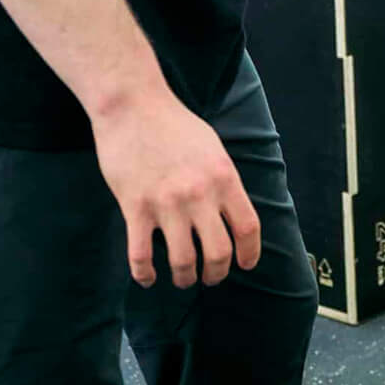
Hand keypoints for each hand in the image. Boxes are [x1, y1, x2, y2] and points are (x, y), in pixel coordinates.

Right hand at [91, 90, 261, 287]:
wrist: (133, 105)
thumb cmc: (174, 124)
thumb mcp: (213, 148)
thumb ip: (223, 180)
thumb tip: (231, 211)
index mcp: (224, 178)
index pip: (248, 227)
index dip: (250, 253)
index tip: (246, 265)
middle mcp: (200, 195)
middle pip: (218, 252)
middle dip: (217, 273)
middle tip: (210, 277)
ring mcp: (166, 204)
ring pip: (182, 261)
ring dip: (184, 277)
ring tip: (183, 278)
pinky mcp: (135, 208)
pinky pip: (141, 255)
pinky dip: (145, 274)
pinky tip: (148, 279)